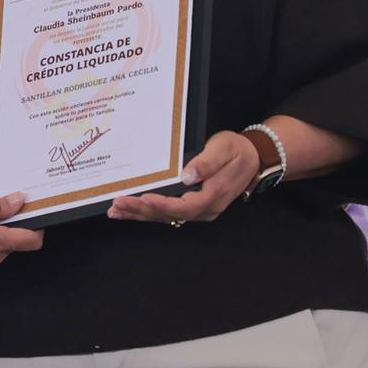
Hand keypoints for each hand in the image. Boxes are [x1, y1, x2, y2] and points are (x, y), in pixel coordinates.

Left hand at [107, 131, 259, 223]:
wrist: (251, 157)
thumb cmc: (236, 150)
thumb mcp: (223, 149)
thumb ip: (207, 163)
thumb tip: (188, 176)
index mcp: (213, 195)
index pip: (184, 206)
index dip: (163, 204)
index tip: (143, 198)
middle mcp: (205, 208)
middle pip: (170, 215)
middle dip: (141, 211)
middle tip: (118, 205)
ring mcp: (199, 210)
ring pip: (166, 217)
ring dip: (140, 215)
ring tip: (116, 211)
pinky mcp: (192, 206)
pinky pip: (168, 213)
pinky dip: (148, 213)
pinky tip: (131, 211)